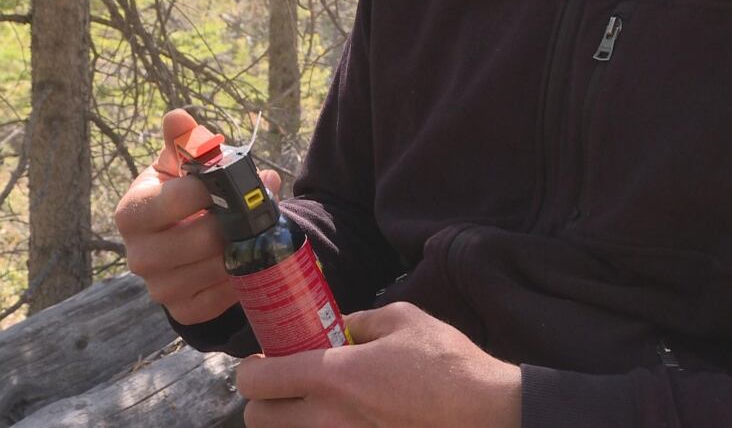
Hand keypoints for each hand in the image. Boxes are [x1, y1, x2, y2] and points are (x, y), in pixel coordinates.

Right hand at [114, 109, 281, 324]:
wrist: (178, 245)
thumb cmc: (178, 197)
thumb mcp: (178, 167)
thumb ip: (183, 142)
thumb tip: (178, 117)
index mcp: (132, 213)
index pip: (174, 200)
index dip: (208, 189)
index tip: (230, 181)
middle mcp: (139, 256)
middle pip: (201, 239)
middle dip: (234, 221)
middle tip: (253, 209)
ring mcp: (160, 288)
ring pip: (218, 269)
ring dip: (244, 247)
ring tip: (255, 229)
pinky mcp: (185, 310)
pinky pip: (224, 297)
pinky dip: (243, 276)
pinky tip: (246, 257)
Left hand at [236, 302, 521, 427]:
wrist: (486, 412)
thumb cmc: (445, 362)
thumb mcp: (401, 319)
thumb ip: (358, 320)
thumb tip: (339, 326)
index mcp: (332, 376)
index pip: (256, 381)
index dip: (251, 368)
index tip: (265, 360)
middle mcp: (327, 419)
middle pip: (256, 419)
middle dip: (264, 399)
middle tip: (286, 384)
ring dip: (288, 421)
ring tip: (314, 404)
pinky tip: (342, 418)